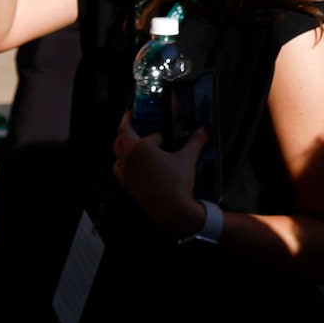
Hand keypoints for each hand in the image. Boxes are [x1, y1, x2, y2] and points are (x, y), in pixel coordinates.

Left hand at [111, 113, 210, 234]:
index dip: (129, 118)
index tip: (132, 112)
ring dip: (125, 147)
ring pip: (118, 154)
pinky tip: (138, 164)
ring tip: (140, 145)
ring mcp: (124, 173)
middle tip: (139, 127)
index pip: (126, 127)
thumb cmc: (177, 182)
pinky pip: (120, 168)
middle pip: (120, 139)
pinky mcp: (126, 184)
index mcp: (138, 147)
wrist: (171, 210)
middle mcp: (127, 159)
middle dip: (128, 132)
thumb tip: (205, 128)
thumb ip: (196, 140)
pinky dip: (126, 162)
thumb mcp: (188, 158)